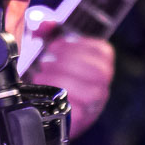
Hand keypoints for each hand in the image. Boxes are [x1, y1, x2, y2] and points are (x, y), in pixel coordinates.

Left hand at [25, 19, 113, 136]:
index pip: (103, 52)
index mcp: (100, 64)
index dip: (78, 46)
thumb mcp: (49, 49)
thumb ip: (47, 32)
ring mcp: (94, 104)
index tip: (55, 45)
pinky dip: (60, 100)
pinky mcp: (82, 120)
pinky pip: (78, 112)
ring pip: (91, 93)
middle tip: (45, 60)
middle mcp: (102, 84)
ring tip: (41, 75)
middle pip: (99, 72)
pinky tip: (45, 93)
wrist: (43, 108)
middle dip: (69, 62)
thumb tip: (45, 24)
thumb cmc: (50, 74)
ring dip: (62, 80)